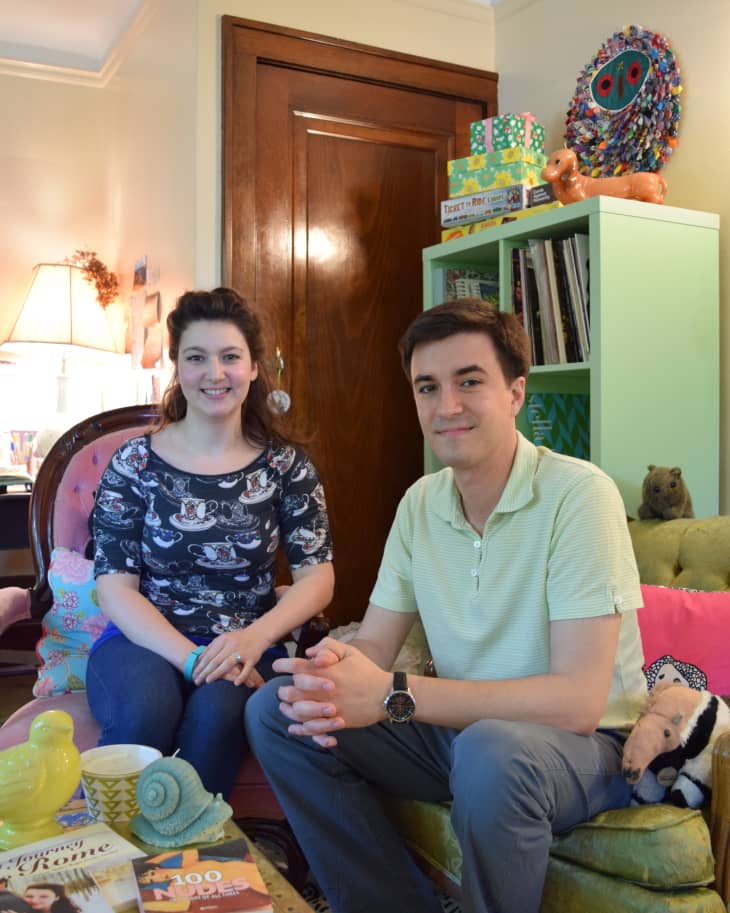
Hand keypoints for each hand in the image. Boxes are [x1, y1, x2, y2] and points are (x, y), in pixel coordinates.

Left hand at [193, 627, 269, 687]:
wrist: (259, 633)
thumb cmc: (240, 638)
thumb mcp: (225, 637)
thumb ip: (213, 646)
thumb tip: (200, 657)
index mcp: (224, 640)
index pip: (209, 654)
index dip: (200, 665)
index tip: (192, 673)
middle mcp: (232, 645)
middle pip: (215, 660)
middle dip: (204, 671)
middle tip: (196, 681)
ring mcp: (242, 652)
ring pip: (228, 664)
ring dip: (217, 673)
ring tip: (208, 681)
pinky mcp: (252, 658)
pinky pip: (246, 669)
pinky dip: (241, 676)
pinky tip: (235, 683)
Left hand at [274, 637, 389, 746]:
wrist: (385, 694)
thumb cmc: (366, 671)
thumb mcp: (349, 651)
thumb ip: (327, 646)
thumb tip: (309, 652)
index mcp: (324, 671)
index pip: (295, 667)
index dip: (282, 665)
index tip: (277, 666)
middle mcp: (322, 690)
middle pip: (291, 692)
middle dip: (282, 690)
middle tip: (281, 689)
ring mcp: (327, 708)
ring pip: (298, 712)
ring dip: (287, 709)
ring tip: (284, 706)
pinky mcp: (333, 722)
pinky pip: (311, 729)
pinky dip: (300, 729)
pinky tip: (294, 727)